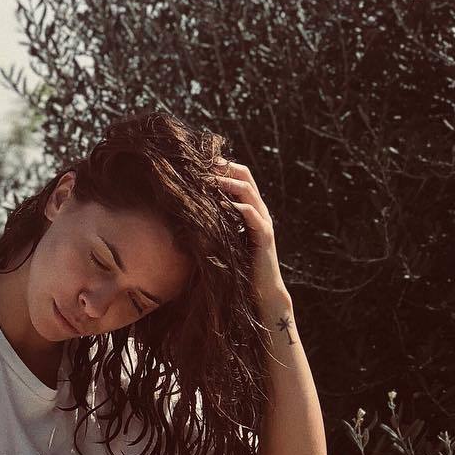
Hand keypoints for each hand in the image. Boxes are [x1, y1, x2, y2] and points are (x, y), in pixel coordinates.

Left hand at [212, 157, 292, 315]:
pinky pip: (251, 214)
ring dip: (228, 182)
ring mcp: (263, 222)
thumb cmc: (242, 269)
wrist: (263, 291)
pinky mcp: (264, 235)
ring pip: (248, 192)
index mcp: (251, 211)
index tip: (202, 164)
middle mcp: (260, 211)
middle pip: (246, 177)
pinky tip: (221, 203)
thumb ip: (217, 227)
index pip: (240, 178)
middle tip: (204, 164)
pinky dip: (237, 206)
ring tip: (209, 179)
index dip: (223, 168)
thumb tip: (190, 219)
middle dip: (225, 168)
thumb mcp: (226, 242)